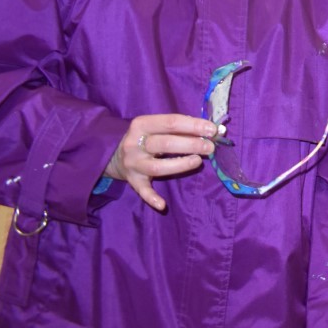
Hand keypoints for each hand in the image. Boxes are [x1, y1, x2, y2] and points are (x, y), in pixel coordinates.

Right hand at [104, 114, 219, 211]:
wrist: (114, 154)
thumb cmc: (146, 136)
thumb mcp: (156, 127)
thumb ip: (181, 128)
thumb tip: (212, 131)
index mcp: (142, 124)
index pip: (171, 122)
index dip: (194, 126)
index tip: (213, 130)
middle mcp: (135, 144)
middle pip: (165, 144)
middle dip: (191, 145)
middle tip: (210, 147)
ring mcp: (133, 164)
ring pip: (157, 167)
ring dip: (180, 165)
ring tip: (198, 161)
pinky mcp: (133, 181)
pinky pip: (143, 191)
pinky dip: (152, 198)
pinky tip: (163, 205)